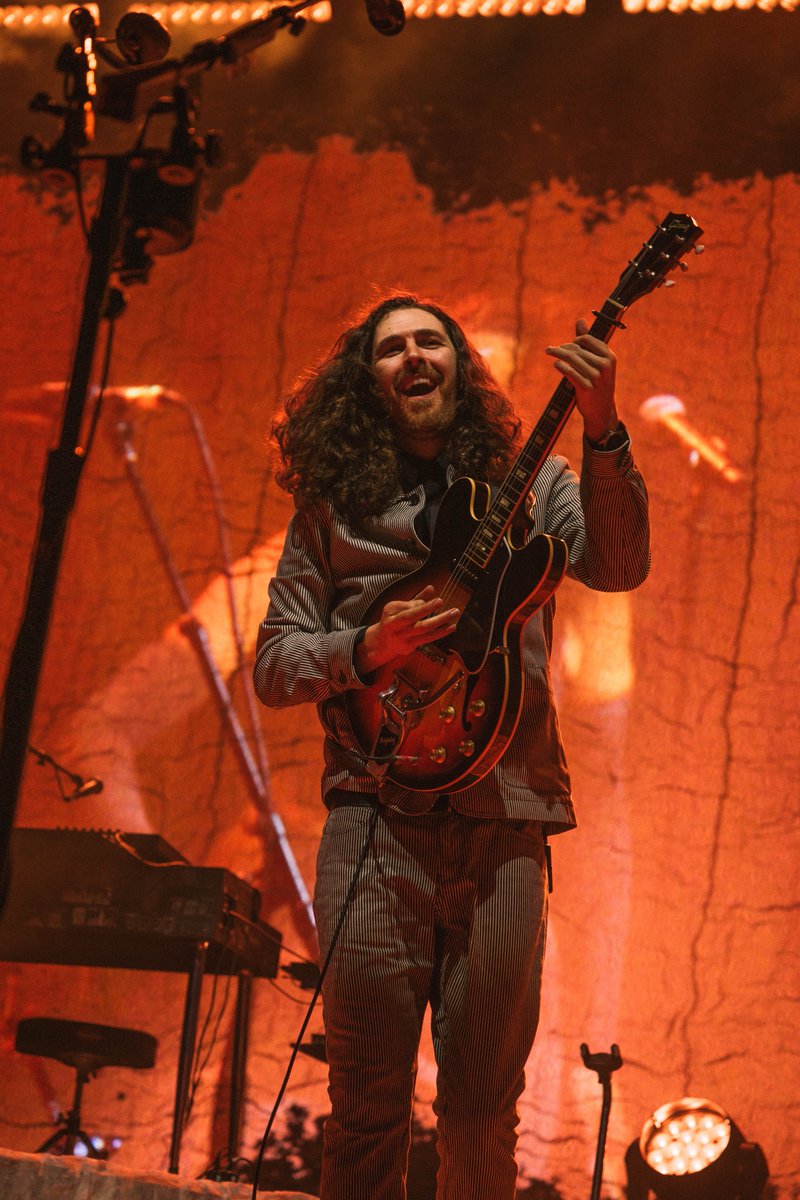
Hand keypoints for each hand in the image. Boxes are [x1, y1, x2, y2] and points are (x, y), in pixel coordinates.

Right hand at [356, 585, 459, 674]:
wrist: (381, 642)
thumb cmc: (392, 620)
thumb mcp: (398, 607)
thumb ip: (416, 599)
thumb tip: (431, 588)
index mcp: (391, 616)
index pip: (409, 611)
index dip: (424, 607)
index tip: (439, 601)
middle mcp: (397, 628)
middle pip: (417, 622)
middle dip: (435, 615)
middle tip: (451, 608)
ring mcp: (404, 639)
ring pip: (425, 631)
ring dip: (442, 623)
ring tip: (454, 614)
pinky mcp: (410, 647)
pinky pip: (427, 639)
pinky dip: (440, 633)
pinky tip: (451, 627)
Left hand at [545, 318, 619, 442]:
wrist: (601, 411)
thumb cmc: (598, 383)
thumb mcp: (597, 362)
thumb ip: (588, 342)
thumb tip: (580, 320)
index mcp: (610, 357)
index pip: (588, 340)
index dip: (575, 339)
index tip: (567, 344)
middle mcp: (605, 366)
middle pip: (578, 349)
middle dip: (562, 347)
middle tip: (551, 349)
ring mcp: (596, 377)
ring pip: (572, 359)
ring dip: (558, 354)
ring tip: (549, 351)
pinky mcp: (586, 388)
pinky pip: (570, 372)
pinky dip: (561, 366)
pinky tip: (556, 364)